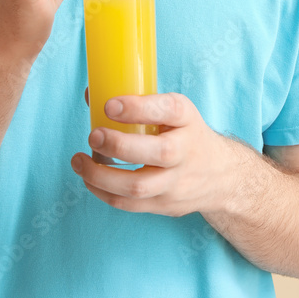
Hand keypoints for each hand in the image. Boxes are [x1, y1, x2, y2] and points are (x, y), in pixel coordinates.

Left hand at [71, 92, 231, 216]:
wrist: (220, 175)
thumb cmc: (184, 133)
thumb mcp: (172, 110)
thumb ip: (137, 102)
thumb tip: (92, 92)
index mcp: (186, 119)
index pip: (168, 110)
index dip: (138, 108)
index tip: (109, 105)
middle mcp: (186, 151)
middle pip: (158, 153)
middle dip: (119, 145)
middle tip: (94, 135)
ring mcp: (176, 182)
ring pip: (139, 186)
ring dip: (102, 176)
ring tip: (78, 161)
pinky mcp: (165, 205)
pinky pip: (130, 204)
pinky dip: (104, 193)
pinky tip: (88, 180)